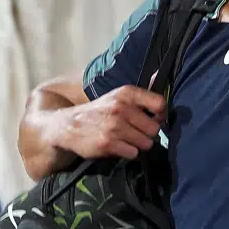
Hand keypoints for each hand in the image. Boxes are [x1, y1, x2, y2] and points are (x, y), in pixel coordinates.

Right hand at [51, 86, 166, 161]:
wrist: (68, 125)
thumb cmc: (99, 111)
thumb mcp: (118, 96)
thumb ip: (140, 93)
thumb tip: (159, 75)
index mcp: (127, 94)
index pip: (160, 104)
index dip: (160, 115)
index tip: (153, 118)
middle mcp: (121, 108)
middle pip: (154, 129)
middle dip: (147, 134)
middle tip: (135, 132)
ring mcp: (114, 126)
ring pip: (146, 143)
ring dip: (137, 145)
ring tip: (125, 139)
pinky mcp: (108, 143)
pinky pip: (133, 153)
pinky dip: (127, 153)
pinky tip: (117, 146)